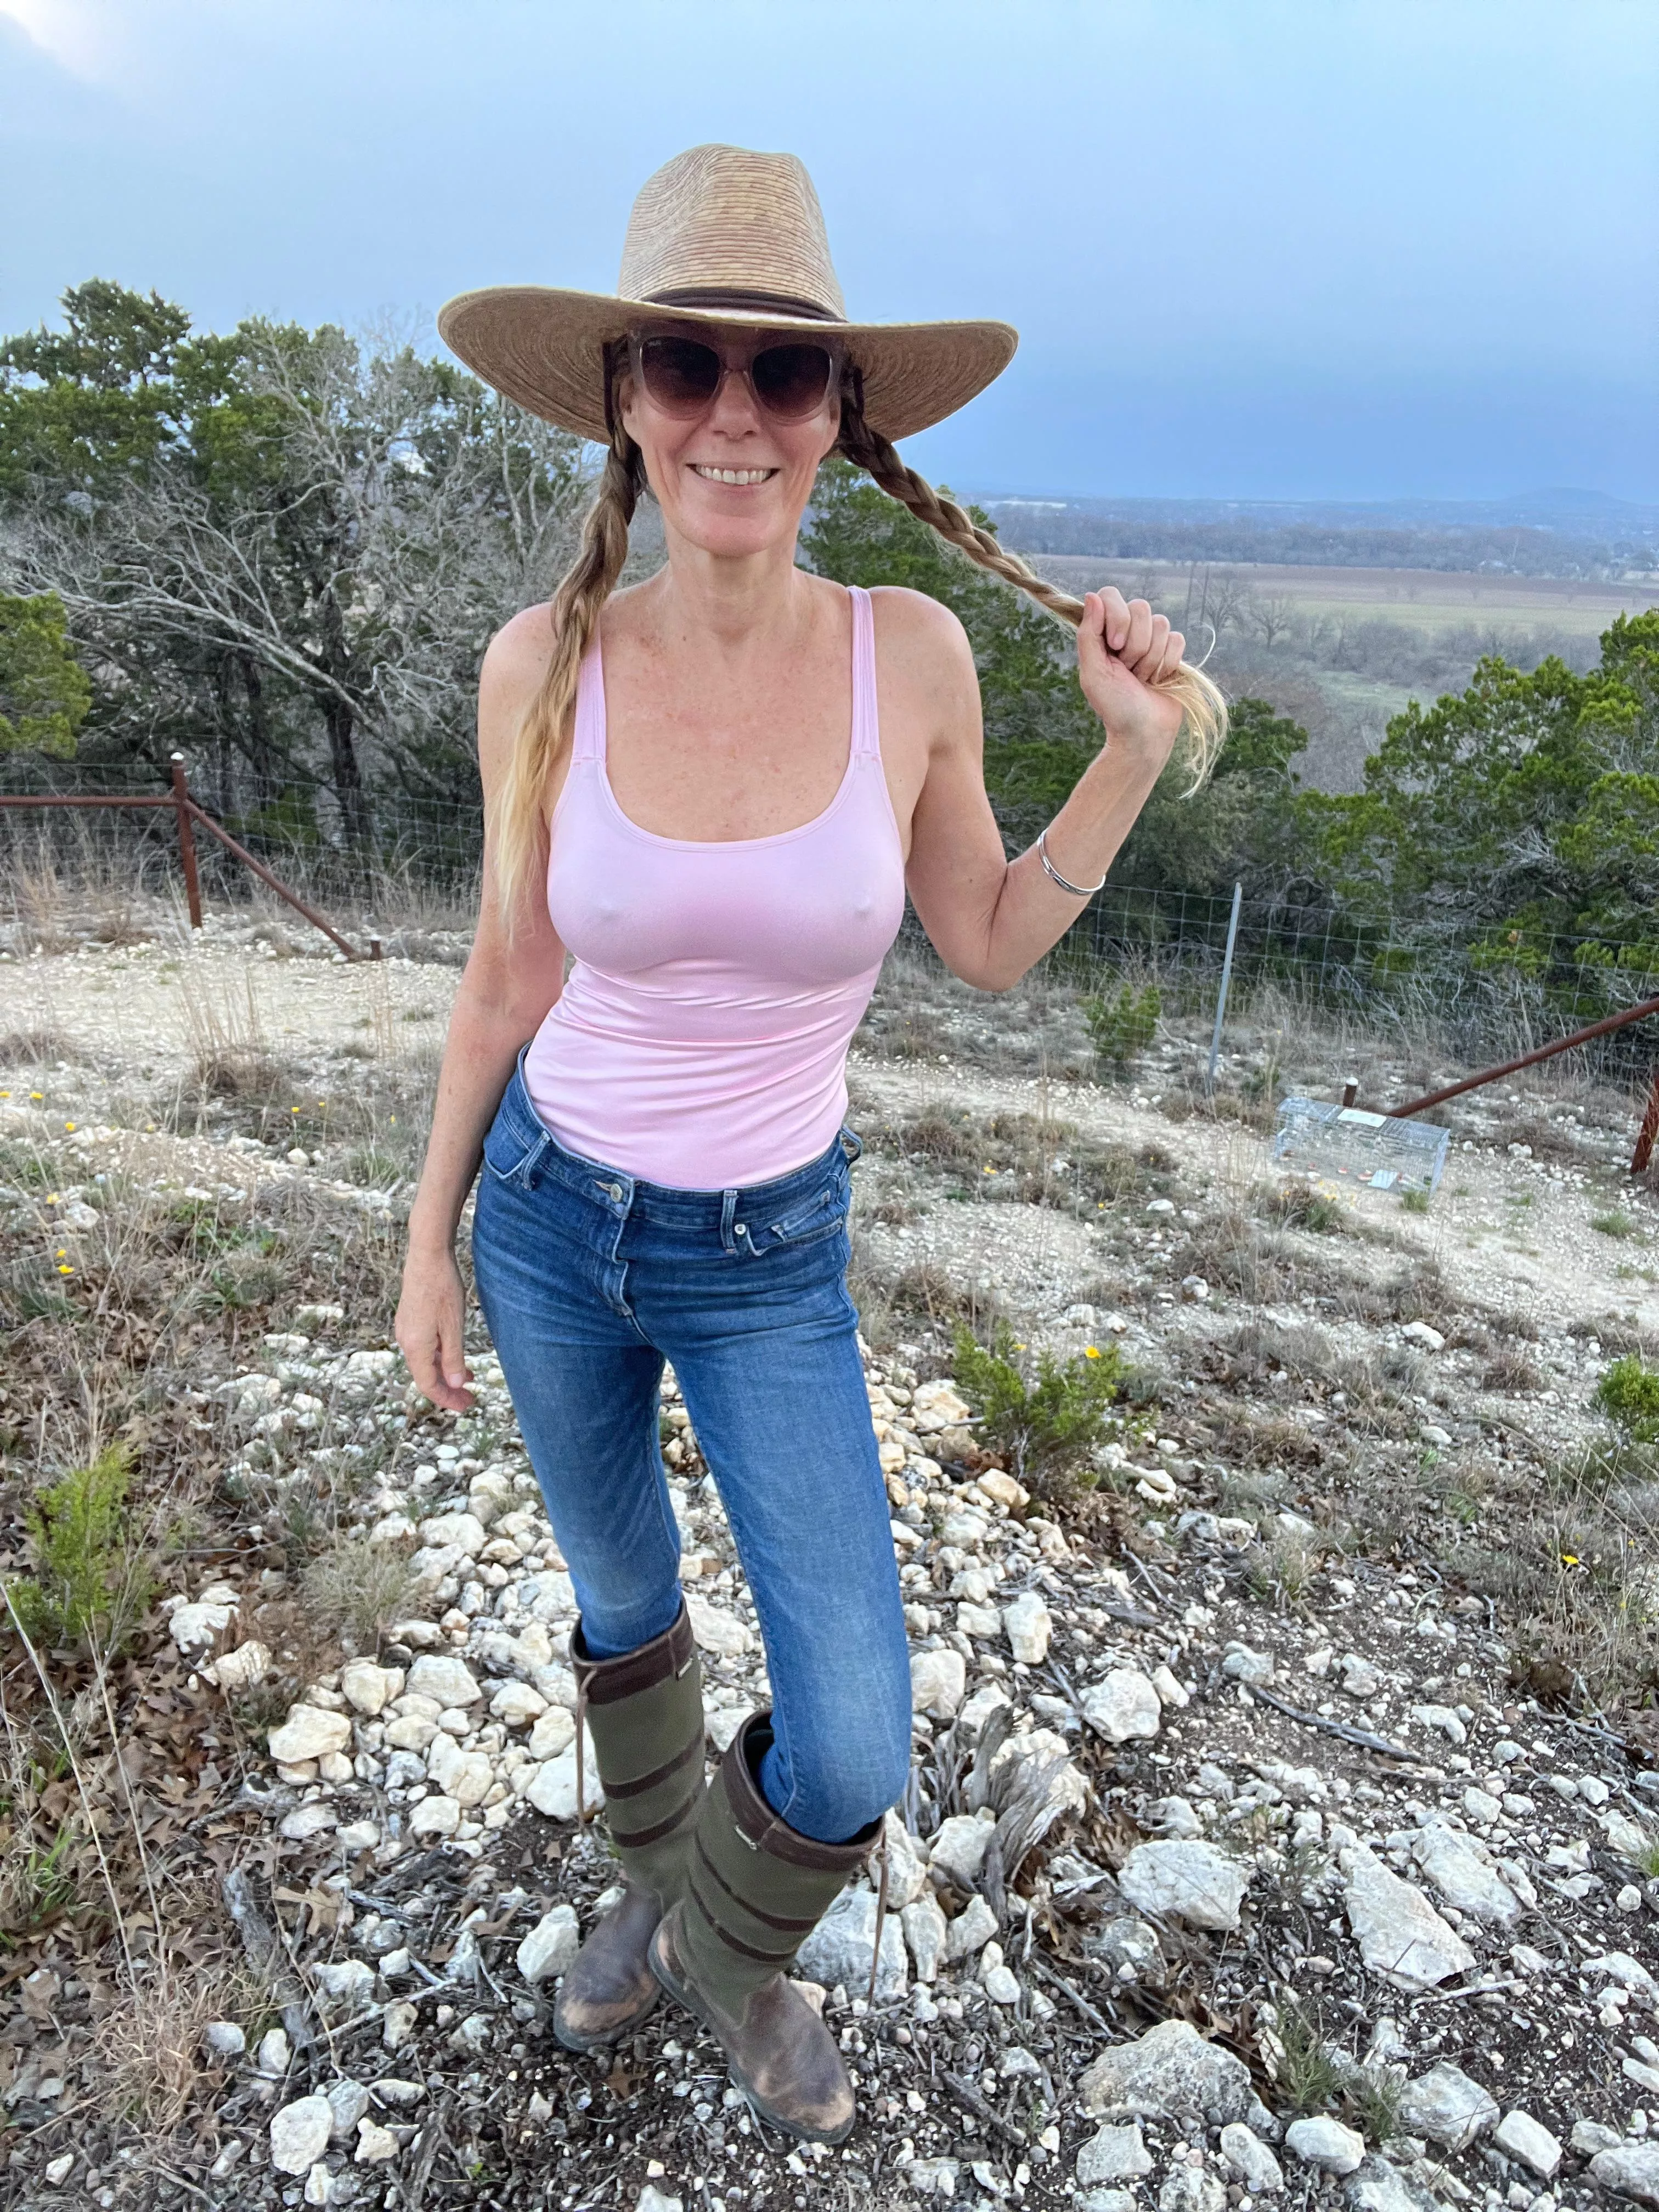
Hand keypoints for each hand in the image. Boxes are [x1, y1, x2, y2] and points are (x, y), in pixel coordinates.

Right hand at [395, 1243, 474, 1411]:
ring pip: (425, 1361)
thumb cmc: (442, 1289)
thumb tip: (456, 1385)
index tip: (467, 1405)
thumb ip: (453, 1358)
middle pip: (425, 1375)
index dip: (447, 1399)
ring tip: (469, 1379)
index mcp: (416, 1346)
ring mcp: (406, 1330)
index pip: (428, 1384)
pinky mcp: (410, 1320)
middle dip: (448, 1389)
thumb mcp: (453, 1326)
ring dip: (445, 1373)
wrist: (427, 1257)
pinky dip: (440, 1357)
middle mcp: (406, 1341)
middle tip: (469, 1399)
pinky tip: (455, 1354)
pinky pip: (424, 1347)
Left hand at [1076, 588, 1186, 762]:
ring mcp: (1151, 640)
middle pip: (1140, 607)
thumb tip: (1091, 595)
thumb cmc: (1114, 707)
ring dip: (1151, 657)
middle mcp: (1127, 631)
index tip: (1115, 645)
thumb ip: (1089, 633)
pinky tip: (1159, 679)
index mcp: (1102, 632)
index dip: (1117, 617)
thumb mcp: (1093, 672)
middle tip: (1128, 670)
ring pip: (1161, 623)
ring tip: (1142, 678)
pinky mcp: (1172, 652)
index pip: (1111, 595)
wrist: (1144, 733)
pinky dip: (1168, 662)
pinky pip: (1177, 638)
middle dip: (1136, 644)